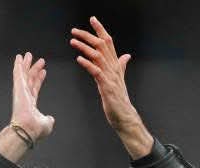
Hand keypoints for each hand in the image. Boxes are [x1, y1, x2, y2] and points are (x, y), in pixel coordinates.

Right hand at [10, 52, 54, 140]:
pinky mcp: (18, 88)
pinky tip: (19, 57)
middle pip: (29, 80)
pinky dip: (18, 66)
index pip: (35, 89)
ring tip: (28, 55)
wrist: (28, 129)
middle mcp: (25, 97)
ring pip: (23, 75)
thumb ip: (48, 119)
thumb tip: (50, 118)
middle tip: (38, 60)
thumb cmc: (35, 129)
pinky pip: (18, 74)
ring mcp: (21, 92)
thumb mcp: (47, 123)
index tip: (43, 72)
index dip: (39, 80)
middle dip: (33, 70)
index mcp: (30, 105)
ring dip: (26, 65)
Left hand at [70, 17, 152, 157]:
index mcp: (116, 65)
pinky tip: (79, 58)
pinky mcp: (106, 86)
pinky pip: (96, 72)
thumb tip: (126, 56)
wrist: (124, 115)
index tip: (92, 20)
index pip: (108, 42)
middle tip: (74, 31)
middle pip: (102, 45)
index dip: (101, 30)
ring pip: (98, 56)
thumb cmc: (119, 99)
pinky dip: (87, 63)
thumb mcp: (119, 79)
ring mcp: (111, 76)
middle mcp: (114, 68)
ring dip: (84, 47)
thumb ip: (121, 66)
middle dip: (88, 35)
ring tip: (73, 41)